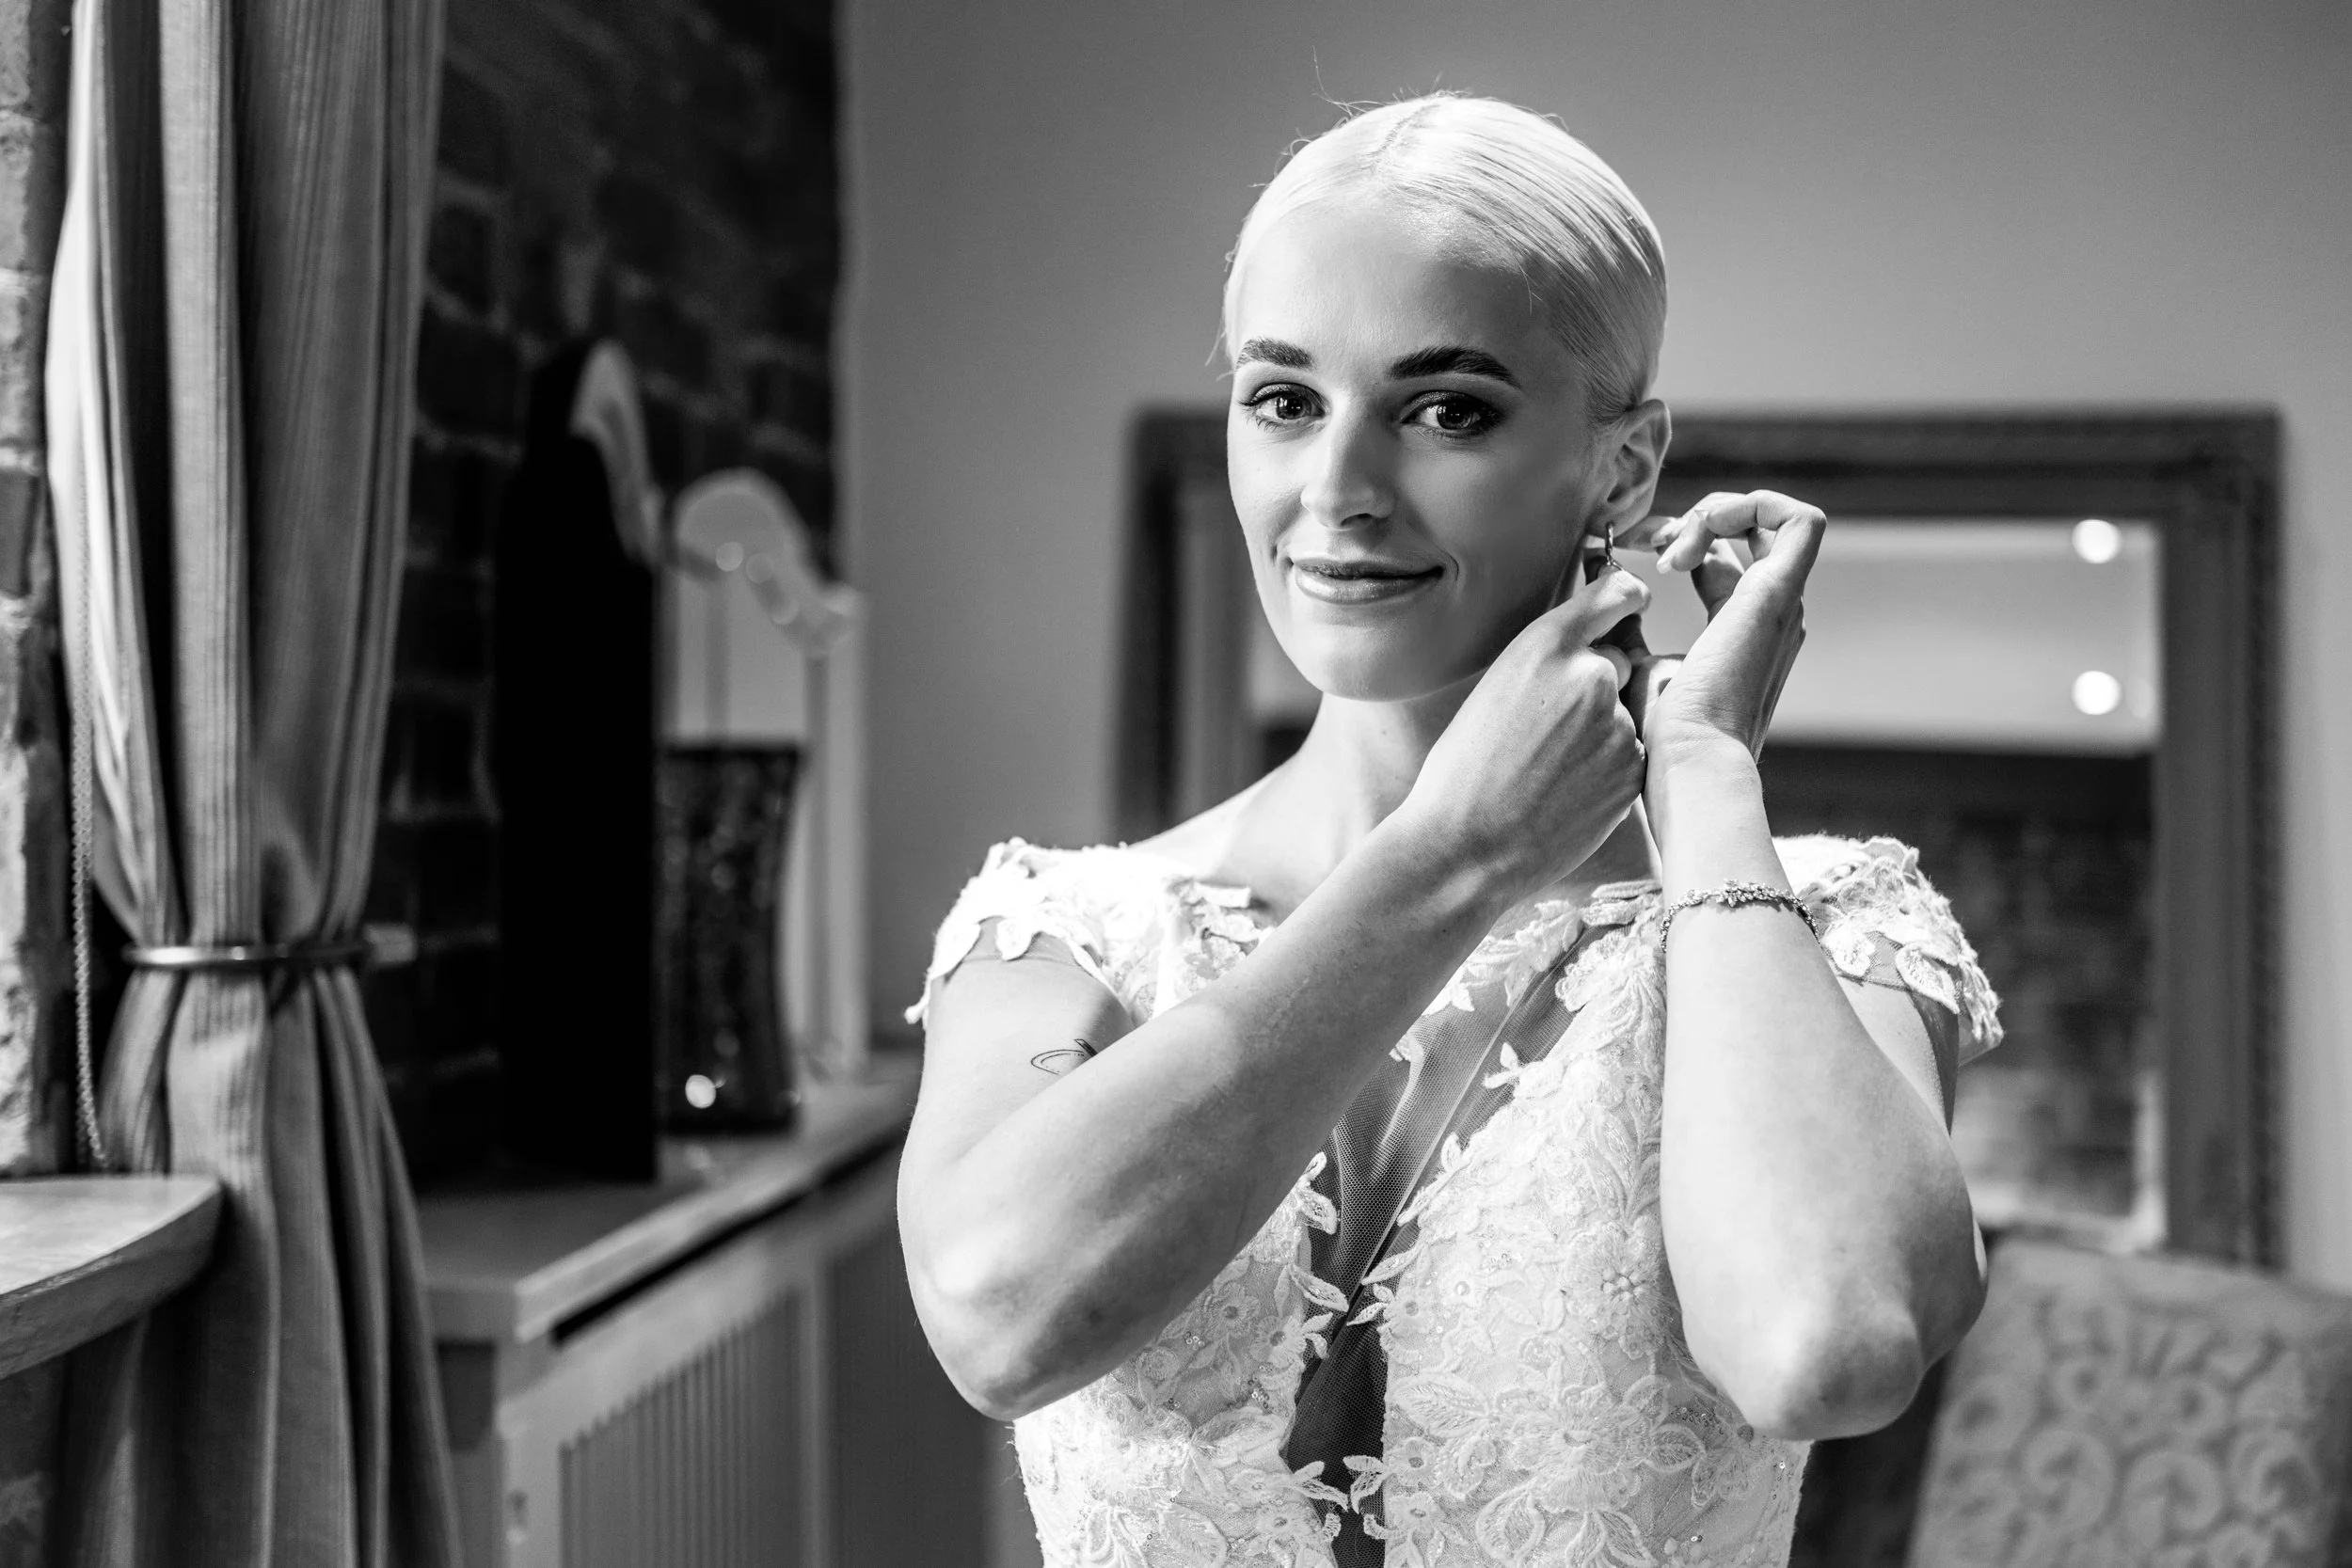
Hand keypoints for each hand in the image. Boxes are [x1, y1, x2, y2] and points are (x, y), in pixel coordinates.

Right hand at [1399, 568, 1651, 902]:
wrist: (1466, 844)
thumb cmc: (1466, 767)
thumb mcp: (1497, 684)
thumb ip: (1551, 653)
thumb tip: (1597, 632)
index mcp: (1547, 645)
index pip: (1616, 593)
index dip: (1626, 597)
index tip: (1630, 603)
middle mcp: (1592, 675)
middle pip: (1621, 658)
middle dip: (1599, 680)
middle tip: (1549, 724)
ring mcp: (1619, 724)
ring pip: (1625, 709)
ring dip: (1600, 727)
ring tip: (1548, 765)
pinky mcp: (1632, 769)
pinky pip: (1629, 751)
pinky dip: (1605, 764)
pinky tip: (1564, 787)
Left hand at [1628, 490, 1822, 763]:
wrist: (1688, 760)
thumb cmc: (1659, 731)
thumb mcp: (1636, 659)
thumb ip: (1626, 617)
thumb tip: (1601, 569)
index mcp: (1743, 628)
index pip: (1721, 557)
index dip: (1680, 537)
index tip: (1635, 551)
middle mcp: (1772, 613)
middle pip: (1750, 531)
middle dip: (1697, 516)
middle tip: (1647, 539)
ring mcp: (1782, 605)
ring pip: (1774, 518)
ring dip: (1714, 512)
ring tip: (1667, 546)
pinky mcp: (1779, 597)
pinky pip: (1796, 522)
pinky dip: (1743, 510)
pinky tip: (1689, 543)